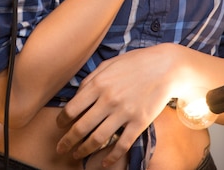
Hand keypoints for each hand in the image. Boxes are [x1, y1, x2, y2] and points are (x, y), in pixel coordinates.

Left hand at [55, 45, 175, 165]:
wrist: (164, 66)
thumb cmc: (135, 63)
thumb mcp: (109, 64)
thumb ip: (91, 78)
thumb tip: (77, 94)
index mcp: (98, 84)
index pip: (72, 108)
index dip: (62, 121)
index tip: (59, 127)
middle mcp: (108, 100)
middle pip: (81, 127)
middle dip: (67, 141)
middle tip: (61, 149)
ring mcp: (124, 112)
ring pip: (98, 139)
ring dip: (84, 150)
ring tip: (77, 155)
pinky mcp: (139, 122)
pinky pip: (122, 145)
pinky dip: (110, 157)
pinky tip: (104, 162)